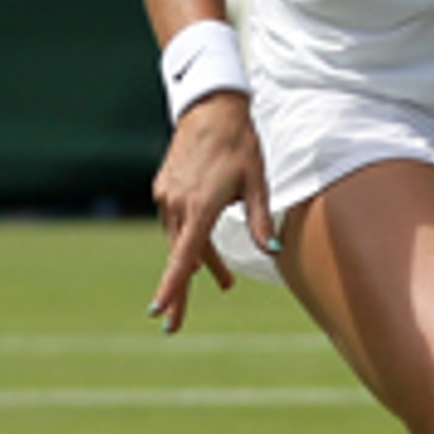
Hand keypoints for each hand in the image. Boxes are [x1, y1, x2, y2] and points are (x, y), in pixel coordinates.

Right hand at [148, 92, 271, 332]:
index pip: (184, 256)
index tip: (160, 312)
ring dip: (197, 262)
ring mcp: (166, 196)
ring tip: (225, 281)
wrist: (210, 109)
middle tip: (174, 325)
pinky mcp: (163, 189)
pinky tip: (206, 244)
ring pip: (179, 240)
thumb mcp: (257, 182)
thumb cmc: (240, 144)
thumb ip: (260, 220)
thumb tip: (273, 253)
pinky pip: (175, 223)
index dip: (173, 287)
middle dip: (181, 289)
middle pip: (179, 256)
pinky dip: (189, 239)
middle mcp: (177, 204)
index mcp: (200, 206)